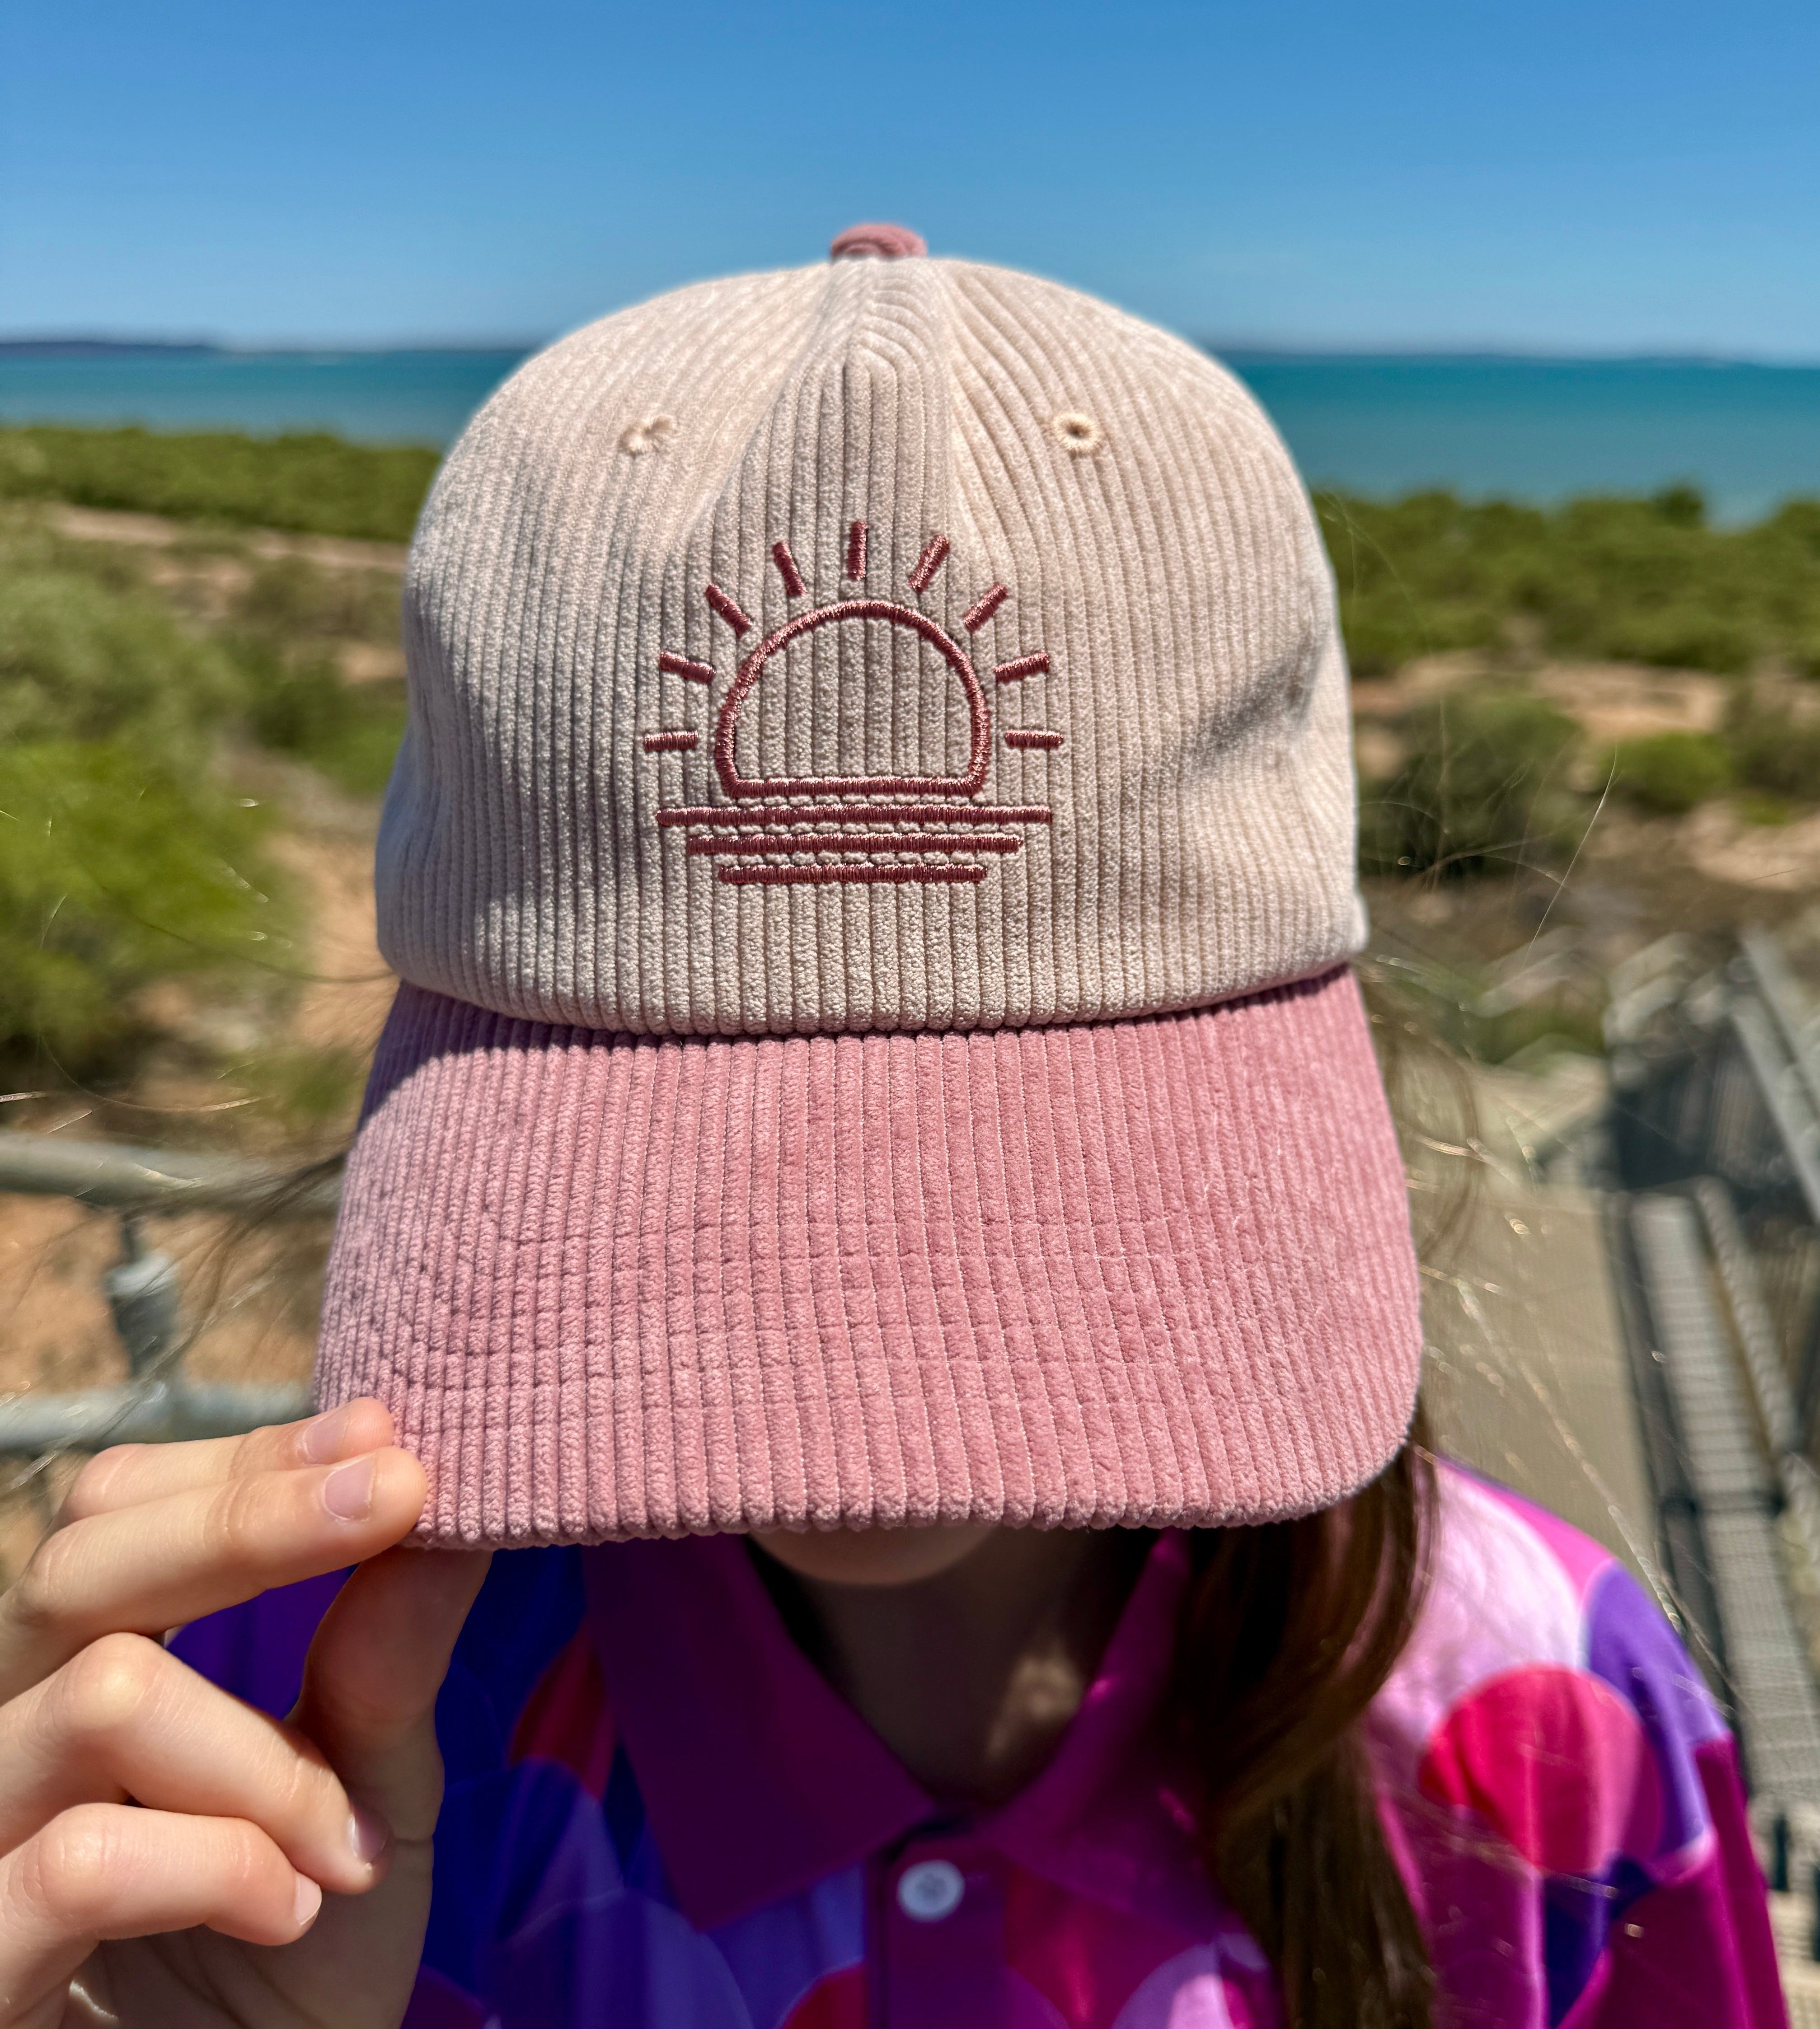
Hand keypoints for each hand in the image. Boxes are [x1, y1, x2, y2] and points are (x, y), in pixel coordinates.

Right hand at [0, 1401, 489, 2027]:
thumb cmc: (302, 1949)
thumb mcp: (369, 1789)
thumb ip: (386, 1655)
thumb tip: (442, 1501)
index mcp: (77, 1677)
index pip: (114, 1510)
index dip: (246, 1461)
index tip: (384, 1436)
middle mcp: (3, 1738)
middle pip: (78, 1561)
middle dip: (253, 1517)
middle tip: (400, 1500)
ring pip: (101, 1692)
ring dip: (261, 1760)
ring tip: (338, 1842)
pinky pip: (80, 1859)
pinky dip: (220, 1865)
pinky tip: (288, 1908)